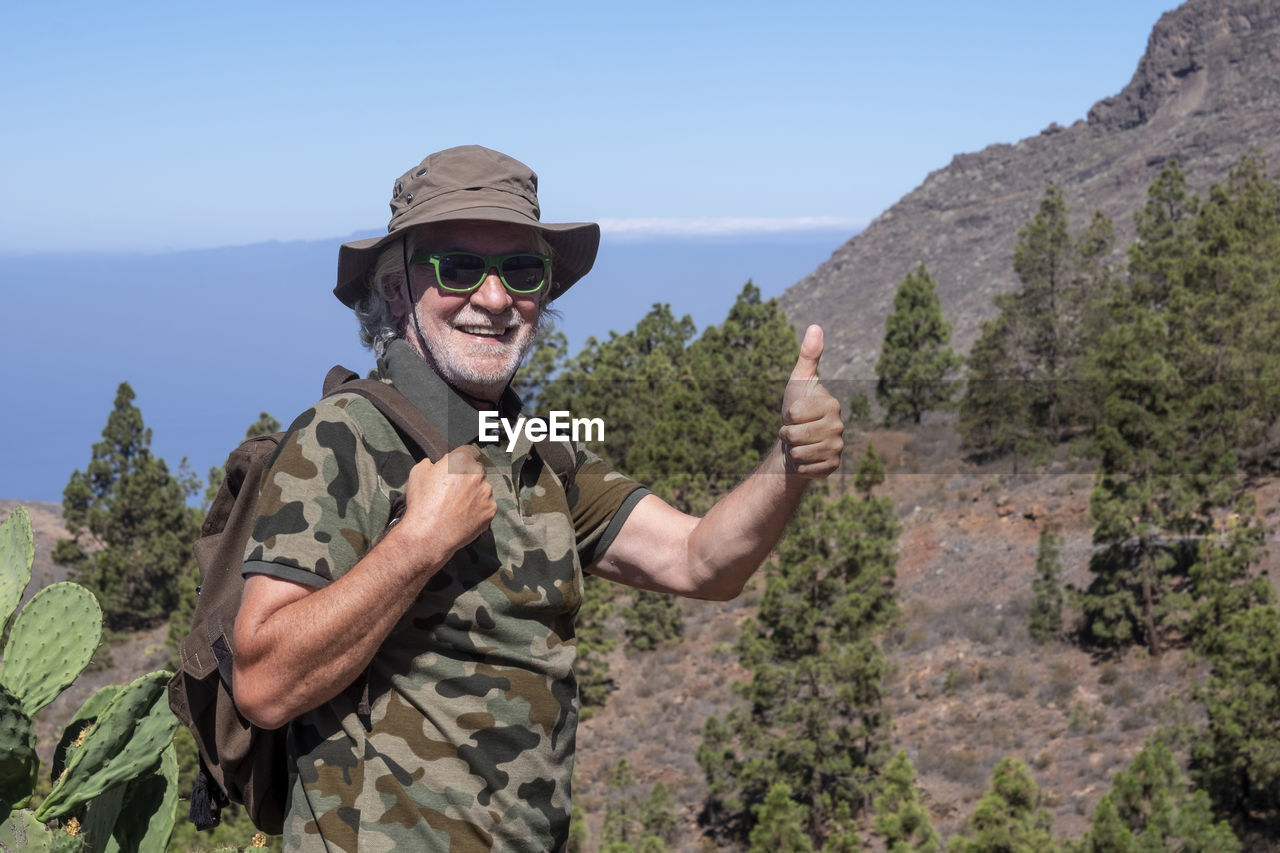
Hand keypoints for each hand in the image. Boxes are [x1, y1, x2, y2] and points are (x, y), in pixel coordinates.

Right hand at [395, 445, 496, 564]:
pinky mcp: (491, 510)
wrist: (429, 534)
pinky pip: (486, 506)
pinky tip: (464, 516)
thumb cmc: (422, 503)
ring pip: (483, 489)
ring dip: (474, 494)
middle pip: (478, 470)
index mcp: (461, 460)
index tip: (460, 466)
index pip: (470, 451)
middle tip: (455, 491)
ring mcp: (487, 492)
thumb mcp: (418, 473)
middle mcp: (478, 473)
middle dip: (469, 477)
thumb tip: (435, 464)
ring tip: (457, 507)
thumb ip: (431, 463)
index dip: (464, 458)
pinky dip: (478, 509)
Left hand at [779, 325, 843, 477]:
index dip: (787, 416)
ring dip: (792, 450)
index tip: (793, 415)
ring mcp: (838, 448)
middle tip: (794, 431)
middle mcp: (839, 427)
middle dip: (787, 434)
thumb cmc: (795, 408)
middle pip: (795, 435)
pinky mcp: (832, 467)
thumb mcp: (798, 381)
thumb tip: (816, 326)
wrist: (795, 442)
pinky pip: (805, 469)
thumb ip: (808, 356)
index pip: (794, 413)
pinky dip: (799, 465)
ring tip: (799, 444)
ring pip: (799, 454)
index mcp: (832, 405)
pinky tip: (805, 458)